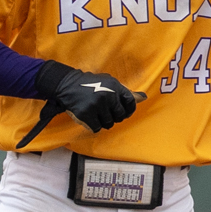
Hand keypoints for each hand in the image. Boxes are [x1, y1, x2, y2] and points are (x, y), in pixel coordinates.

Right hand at [27, 60, 144, 143]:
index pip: (130, 102)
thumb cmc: (90, 85)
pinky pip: (97, 128)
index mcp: (115, 86)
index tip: (123, 112)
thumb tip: (144, 98)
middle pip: (120, 116)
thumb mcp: (109, 83)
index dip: (128, 110)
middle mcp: (108, 95)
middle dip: (114, 117)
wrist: (67, 85)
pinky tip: (89, 118)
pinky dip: (94, 126)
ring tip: (96, 114)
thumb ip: (125, 92)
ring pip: (109, 124)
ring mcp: (97, 105)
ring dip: (103, 122)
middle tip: (105, 112)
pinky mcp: (86, 114)